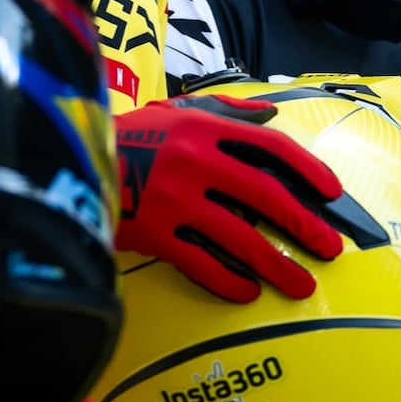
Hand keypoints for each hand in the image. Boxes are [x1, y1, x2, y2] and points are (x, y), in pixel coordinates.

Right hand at [113, 93, 342, 301]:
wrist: (68, 157)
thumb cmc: (130, 134)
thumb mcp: (174, 110)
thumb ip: (225, 111)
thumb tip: (271, 113)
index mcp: (202, 127)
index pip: (268, 145)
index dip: (306, 169)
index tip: (332, 192)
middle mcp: (193, 161)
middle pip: (263, 194)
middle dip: (303, 223)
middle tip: (330, 247)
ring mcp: (172, 199)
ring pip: (239, 237)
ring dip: (276, 264)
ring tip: (301, 285)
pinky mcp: (152, 233)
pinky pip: (200, 263)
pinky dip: (228, 280)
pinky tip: (248, 291)